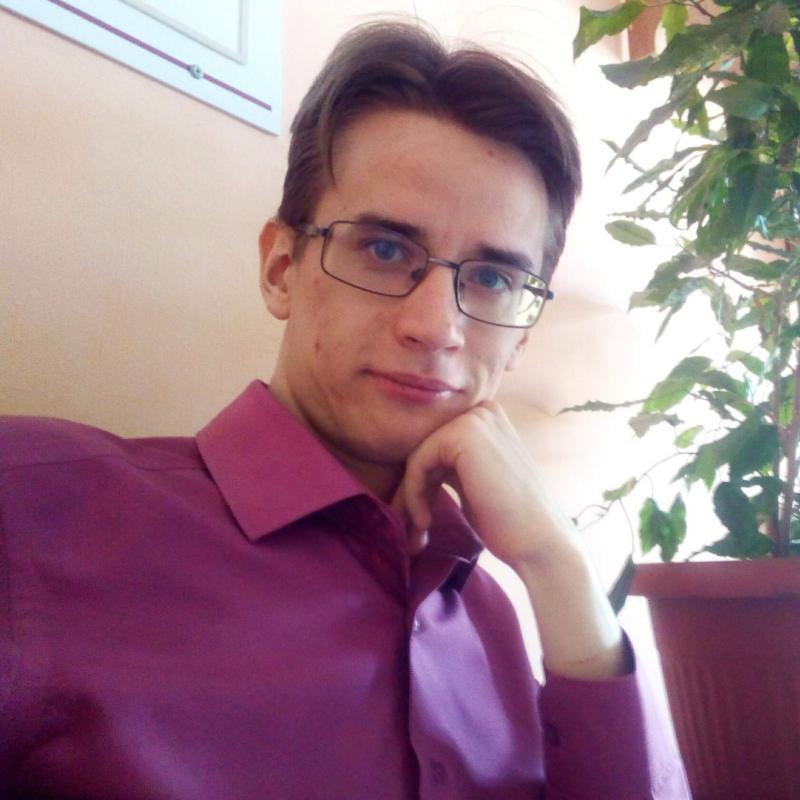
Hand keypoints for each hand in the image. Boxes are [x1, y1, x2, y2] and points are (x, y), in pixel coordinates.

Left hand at [393, 399, 575, 568]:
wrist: (538, 540)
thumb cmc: (506, 520)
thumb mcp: (472, 481)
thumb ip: (448, 465)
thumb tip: (404, 470)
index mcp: (486, 420)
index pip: (434, 446)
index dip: (419, 484)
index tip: (418, 521)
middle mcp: (482, 411)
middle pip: (423, 450)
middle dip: (411, 492)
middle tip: (412, 531)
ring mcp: (475, 419)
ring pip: (416, 457)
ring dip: (410, 498)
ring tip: (418, 532)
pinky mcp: (464, 433)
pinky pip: (418, 463)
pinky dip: (413, 495)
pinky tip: (426, 522)